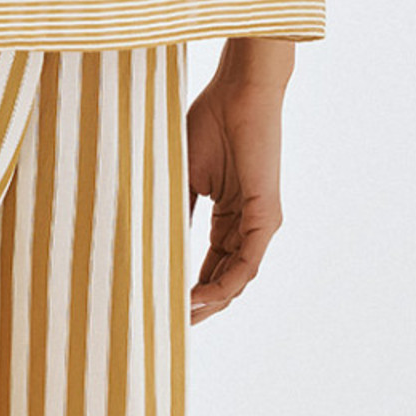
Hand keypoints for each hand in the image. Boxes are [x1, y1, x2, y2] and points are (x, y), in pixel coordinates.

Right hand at [185, 71, 285, 323]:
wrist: (239, 92)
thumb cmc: (212, 121)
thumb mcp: (183, 173)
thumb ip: (176, 208)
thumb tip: (149, 241)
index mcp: (228, 213)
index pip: (210, 262)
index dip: (188, 285)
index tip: (161, 303)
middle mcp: (246, 223)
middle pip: (223, 277)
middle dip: (198, 303)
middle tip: (168, 323)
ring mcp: (259, 223)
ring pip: (235, 278)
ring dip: (209, 302)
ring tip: (180, 318)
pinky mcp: (266, 217)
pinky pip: (247, 264)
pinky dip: (224, 285)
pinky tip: (200, 298)